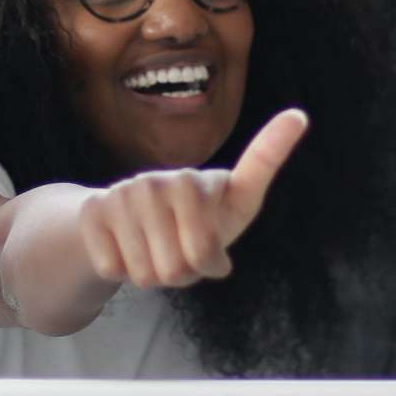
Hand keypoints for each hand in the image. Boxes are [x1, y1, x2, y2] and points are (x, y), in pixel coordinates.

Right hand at [76, 109, 308, 289]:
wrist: (125, 225)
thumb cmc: (187, 230)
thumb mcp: (217, 234)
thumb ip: (220, 250)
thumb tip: (219, 255)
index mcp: (211, 185)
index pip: (251, 168)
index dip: (275, 144)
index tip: (299, 118)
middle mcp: (173, 179)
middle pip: (188, 260)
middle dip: (184, 275)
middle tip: (178, 256)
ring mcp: (131, 189)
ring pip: (149, 271)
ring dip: (152, 277)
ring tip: (152, 253)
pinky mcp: (96, 207)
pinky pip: (114, 267)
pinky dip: (121, 272)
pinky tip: (125, 250)